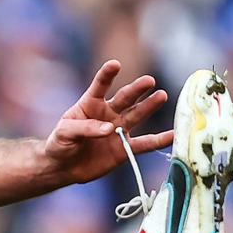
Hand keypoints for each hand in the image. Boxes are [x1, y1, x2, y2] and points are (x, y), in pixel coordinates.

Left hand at [44, 60, 173, 184]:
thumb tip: (109, 129)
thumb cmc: (59, 144)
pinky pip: (145, 144)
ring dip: (149, 106)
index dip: (107, 75)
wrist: (62, 167)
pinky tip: (173, 135)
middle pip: (125, 98)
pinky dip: (159, 140)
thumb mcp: (65, 133)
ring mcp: (118, 130)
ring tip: (162, 95)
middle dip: (137, 90)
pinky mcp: (125, 149)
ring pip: (137, 115)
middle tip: (149, 81)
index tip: (115, 64)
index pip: (100, 86)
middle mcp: (108, 113)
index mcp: (90, 104)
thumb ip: (85, 128)